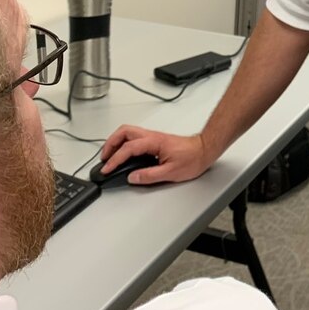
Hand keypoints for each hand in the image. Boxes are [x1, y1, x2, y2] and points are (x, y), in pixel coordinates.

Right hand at [99, 125, 215, 184]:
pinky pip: (134, 137)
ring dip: (116, 142)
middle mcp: (152, 136)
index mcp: (154, 142)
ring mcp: (153, 137)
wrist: (204, 150)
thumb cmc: (193, 158)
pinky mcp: (155, 140)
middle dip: (110, 144)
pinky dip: (124, 144)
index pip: (127, 149)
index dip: (114, 160)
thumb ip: (149, 176)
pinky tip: (123, 154)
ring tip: (110, 156)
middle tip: (104, 158)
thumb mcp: (171, 172)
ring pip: (128, 132)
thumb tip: (132, 178)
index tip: (107, 169)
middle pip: (124, 132)